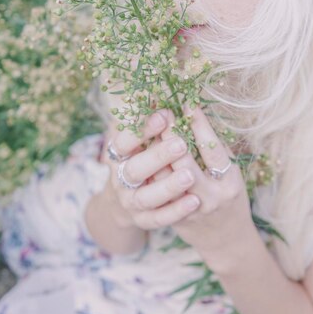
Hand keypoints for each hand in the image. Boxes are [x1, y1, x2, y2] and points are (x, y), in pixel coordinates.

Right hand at [109, 111, 200, 228]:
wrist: (125, 206)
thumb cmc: (139, 160)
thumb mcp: (137, 141)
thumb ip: (146, 121)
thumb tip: (161, 91)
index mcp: (118, 155)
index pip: (123, 141)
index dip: (141, 129)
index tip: (164, 114)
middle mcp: (121, 179)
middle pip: (135, 169)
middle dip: (158, 156)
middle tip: (180, 144)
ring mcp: (131, 203)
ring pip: (147, 197)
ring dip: (168, 186)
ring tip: (189, 175)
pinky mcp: (144, 221)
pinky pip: (159, 219)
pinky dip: (175, 211)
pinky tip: (194, 201)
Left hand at [159, 106, 255, 267]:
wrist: (225, 240)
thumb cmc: (230, 197)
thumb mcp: (232, 173)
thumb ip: (216, 149)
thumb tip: (195, 116)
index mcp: (229, 183)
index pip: (213, 150)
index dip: (200, 126)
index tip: (188, 105)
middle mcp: (210, 198)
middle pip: (185, 164)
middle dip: (172, 136)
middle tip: (163, 112)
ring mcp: (190, 211)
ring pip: (165, 179)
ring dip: (155, 152)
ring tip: (150, 130)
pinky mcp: (173, 219)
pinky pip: (155, 192)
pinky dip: (149, 170)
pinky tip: (143, 152)